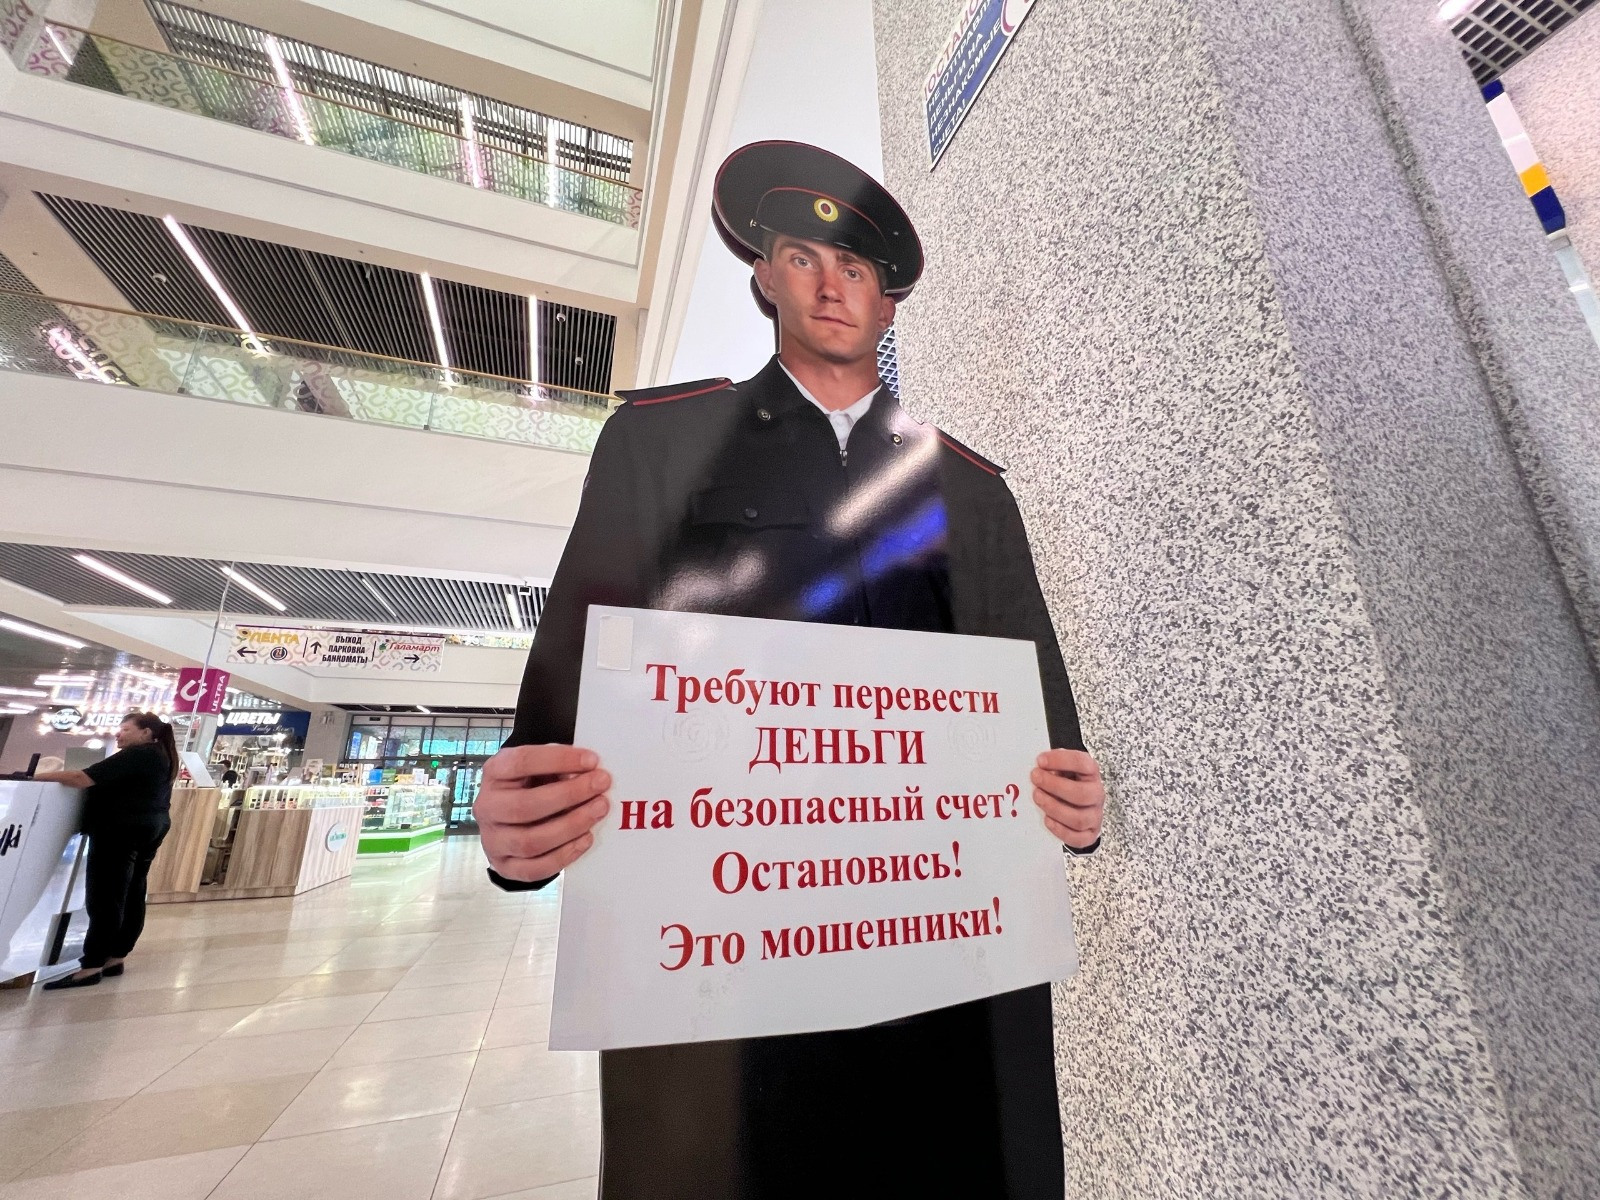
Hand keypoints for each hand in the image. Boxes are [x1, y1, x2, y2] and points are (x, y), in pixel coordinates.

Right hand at [476, 744, 610, 882]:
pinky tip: (586, 838)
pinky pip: (535, 869)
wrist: (510, 817)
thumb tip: (589, 775)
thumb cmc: (531, 785)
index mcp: (494, 773)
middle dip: (569, 795)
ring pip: (530, 841)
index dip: (559, 760)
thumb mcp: (541, 768)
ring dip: (571, 826)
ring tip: (598, 810)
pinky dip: (564, 855)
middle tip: (600, 785)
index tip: (592, 760)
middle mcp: (487, 807)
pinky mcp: (504, 866)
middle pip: (525, 805)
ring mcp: (492, 840)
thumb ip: (560, 768)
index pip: (522, 762)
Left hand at [1031, 749, 1104, 849]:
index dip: (1061, 760)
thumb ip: (1052, 767)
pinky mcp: (1089, 834)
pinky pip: (1078, 838)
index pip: (1082, 763)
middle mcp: (1096, 794)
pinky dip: (1060, 830)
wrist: (1078, 803)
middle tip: (1036, 779)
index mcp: (1090, 773)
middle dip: (1055, 786)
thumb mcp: (1062, 768)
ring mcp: (1094, 815)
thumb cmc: (1068, 783)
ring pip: (1079, 818)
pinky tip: (1047, 819)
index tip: (1041, 760)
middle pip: (1082, 793)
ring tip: (1038, 797)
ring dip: (1054, 808)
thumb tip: (1041, 770)